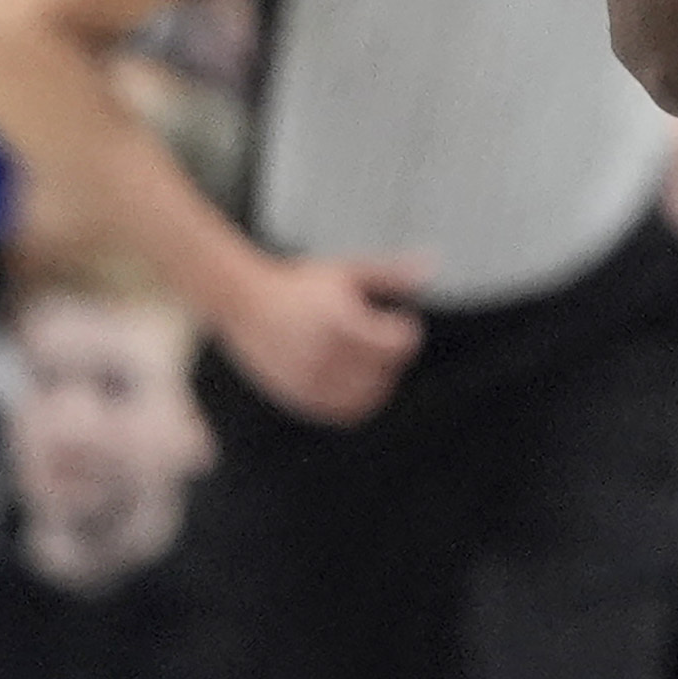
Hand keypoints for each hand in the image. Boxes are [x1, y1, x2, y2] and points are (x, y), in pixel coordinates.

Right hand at [219, 254, 422, 424]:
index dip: (407, 333)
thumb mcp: (347, 272)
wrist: (244, 304)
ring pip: (369, 397)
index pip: (399, 345)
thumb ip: (391, 274)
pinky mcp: (300, 397)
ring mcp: (312, 380)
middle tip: (383, 341)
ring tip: (369, 361)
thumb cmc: (300, 284)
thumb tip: (434, 266)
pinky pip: (344, 412)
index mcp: (342, 322)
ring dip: (380, 382)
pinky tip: (354, 380)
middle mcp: (327, 355)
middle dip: (393, 358)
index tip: (399, 322)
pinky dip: (358, 401)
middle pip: (387, 372)